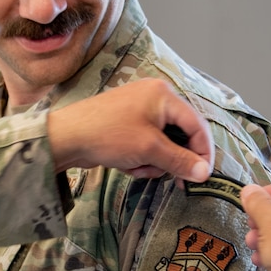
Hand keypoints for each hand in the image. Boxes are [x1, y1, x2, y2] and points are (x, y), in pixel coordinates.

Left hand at [47, 78, 212, 182]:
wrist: (66, 137)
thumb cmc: (108, 134)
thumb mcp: (150, 149)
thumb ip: (180, 161)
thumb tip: (204, 173)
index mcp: (163, 95)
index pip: (196, 124)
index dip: (203, 151)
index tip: (203, 175)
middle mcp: (153, 97)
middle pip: (179, 134)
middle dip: (170, 158)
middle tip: (163, 173)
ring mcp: (138, 109)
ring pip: (162, 143)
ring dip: (153, 161)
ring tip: (136, 166)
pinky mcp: (126, 123)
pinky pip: (146, 144)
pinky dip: (139, 157)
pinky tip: (125, 163)